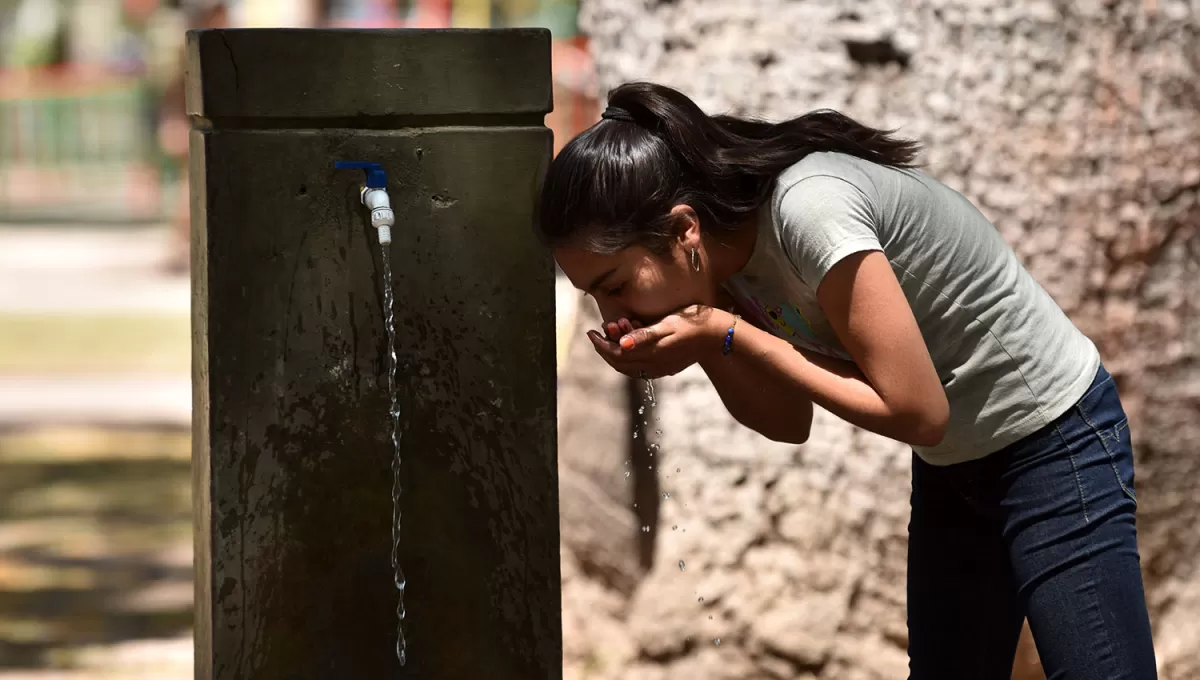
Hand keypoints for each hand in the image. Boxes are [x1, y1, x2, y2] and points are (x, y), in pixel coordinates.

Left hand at [586, 305, 730, 379]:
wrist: (717, 335)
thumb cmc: (692, 324)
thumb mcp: (667, 324)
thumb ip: (644, 334)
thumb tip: (622, 343)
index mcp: (652, 354)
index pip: (616, 354)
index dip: (600, 344)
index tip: (591, 332)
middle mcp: (654, 365)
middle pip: (619, 363)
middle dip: (605, 348)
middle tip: (599, 332)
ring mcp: (660, 368)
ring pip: (628, 367)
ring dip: (616, 353)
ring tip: (614, 332)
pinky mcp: (666, 367)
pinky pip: (639, 368)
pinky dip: (629, 357)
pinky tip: (629, 345)